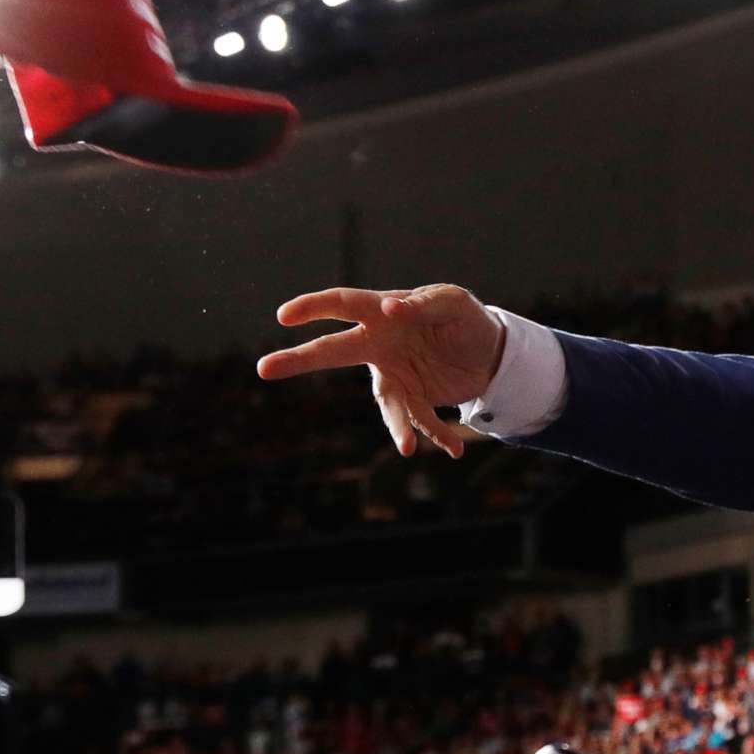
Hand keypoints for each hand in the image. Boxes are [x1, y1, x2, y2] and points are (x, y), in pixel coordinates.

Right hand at [256, 284, 503, 458]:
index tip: (285, 316)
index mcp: (383, 313)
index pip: (343, 304)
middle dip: (299, 359)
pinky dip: (437, 435)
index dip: (313, 307)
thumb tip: (389, 309)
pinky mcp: (416, 399)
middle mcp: (380, 345)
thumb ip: (422, 305)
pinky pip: (421, 420)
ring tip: (406, 447)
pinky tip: (453, 450)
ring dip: (397, 425)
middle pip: (333, 352)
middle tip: (263, 368)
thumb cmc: (463, 317)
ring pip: (386, 402)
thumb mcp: (451, 303)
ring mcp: (395, 374)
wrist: (490, 350)